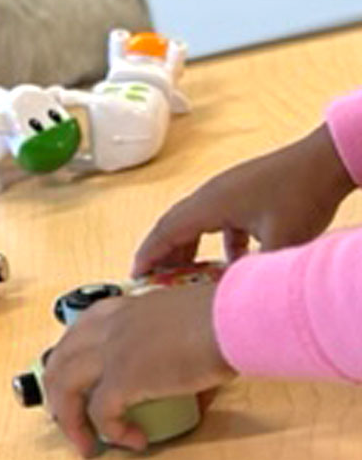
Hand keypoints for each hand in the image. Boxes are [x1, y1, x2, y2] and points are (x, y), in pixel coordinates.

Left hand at [40, 283, 233, 456]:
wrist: (232, 319)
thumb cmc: (220, 319)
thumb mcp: (177, 326)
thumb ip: (167, 352)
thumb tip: (185, 392)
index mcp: (115, 311)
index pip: (72, 340)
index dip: (67, 370)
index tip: (75, 392)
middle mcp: (103, 328)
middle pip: (57, 366)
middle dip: (58, 400)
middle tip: (72, 425)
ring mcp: (108, 351)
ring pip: (64, 390)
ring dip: (71, 423)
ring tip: (88, 445)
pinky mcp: (123, 377)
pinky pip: (101, 413)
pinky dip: (112, 433)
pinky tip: (134, 441)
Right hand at [134, 124, 353, 273]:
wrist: (326, 160)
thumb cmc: (302, 193)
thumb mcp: (280, 242)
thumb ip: (256, 273)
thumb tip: (241, 298)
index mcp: (210, 204)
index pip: (166, 232)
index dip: (148, 256)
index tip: (134, 276)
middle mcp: (211, 195)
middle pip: (174, 226)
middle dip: (162, 254)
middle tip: (154, 279)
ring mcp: (227, 191)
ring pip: (196, 222)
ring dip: (189, 246)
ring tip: (186, 273)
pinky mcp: (244, 191)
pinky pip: (219, 219)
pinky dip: (218, 241)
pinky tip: (234, 260)